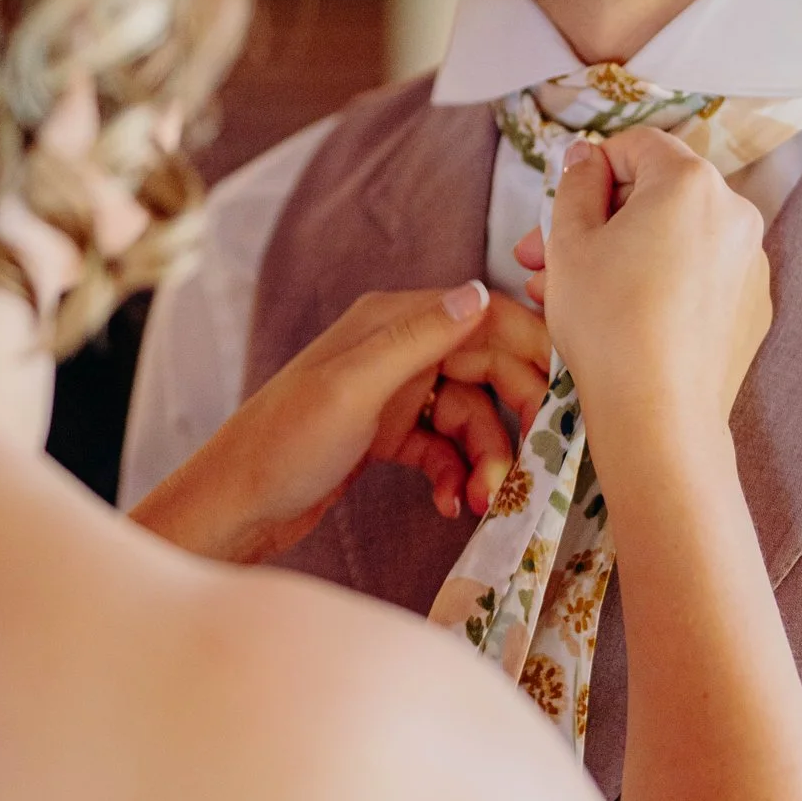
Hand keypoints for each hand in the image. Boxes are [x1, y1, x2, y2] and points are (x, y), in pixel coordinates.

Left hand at [131, 283, 550, 565]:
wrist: (234, 509)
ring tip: (483, 499)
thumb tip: (482, 291)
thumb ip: (419, 338)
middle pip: (487, 369)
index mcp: (391, 321)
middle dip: (513, 417)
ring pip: (470, 416)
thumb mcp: (354, 388)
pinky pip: (444, 448)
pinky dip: (455, 474)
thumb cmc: (282, 445)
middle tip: (533, 463)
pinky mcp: (388, 436)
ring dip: (485, 458)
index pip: (485, 317)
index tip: (567, 396)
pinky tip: (449, 504)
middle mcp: (397, 350)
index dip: (532, 351)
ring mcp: (393, 394)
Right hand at [534, 129, 771, 450]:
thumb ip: (576, 184)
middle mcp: (734, 211)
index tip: (561, 204)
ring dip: (624, 254)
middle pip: (657, 194)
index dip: (591, 168)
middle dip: (599, 220)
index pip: (636, 145)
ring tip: (570, 294)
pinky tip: (623, 318)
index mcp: (690, 182)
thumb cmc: (608, 322)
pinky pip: (700, 276)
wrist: (659, 415)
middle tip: (546, 257)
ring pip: (675, 239)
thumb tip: (586, 157)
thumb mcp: (569, 242)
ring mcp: (750, 262)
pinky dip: (663, 284)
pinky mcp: (752, 306)